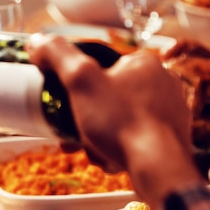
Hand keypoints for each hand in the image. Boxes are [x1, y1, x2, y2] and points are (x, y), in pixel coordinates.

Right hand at [26, 34, 202, 209]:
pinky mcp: (170, 137)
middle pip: (108, 98)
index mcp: (143, 63)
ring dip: (101, 137)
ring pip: (120, 120)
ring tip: (94, 150)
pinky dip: (119, 149)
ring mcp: (169, 111)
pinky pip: (135, 138)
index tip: (66, 105)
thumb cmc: (122, 122)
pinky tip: (112, 159)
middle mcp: (162, 83)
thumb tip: (38, 41)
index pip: (100, 68)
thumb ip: (57, 55)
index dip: (78, 89)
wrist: (157, 167)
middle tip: (75, 135)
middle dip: (87, 119)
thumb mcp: (80, 80)